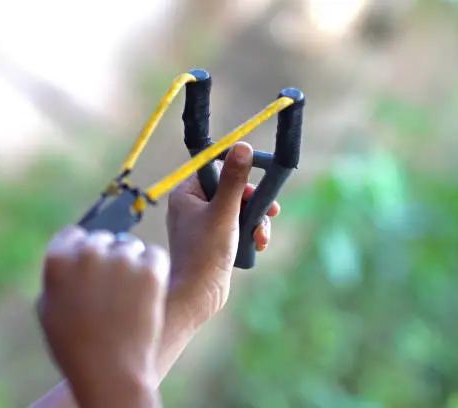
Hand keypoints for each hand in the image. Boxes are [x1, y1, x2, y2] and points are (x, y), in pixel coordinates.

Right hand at [37, 226, 168, 407]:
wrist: (110, 372)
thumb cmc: (76, 346)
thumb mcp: (49, 309)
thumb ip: (58, 276)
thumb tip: (72, 253)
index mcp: (57, 260)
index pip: (72, 235)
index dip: (81, 251)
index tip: (91, 269)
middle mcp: (88, 253)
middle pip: (103, 239)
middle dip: (108, 258)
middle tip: (113, 291)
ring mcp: (122, 259)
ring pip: (131, 245)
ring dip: (132, 263)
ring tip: (129, 297)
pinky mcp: (151, 268)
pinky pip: (155, 255)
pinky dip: (155, 269)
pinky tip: (147, 294)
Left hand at [166, 142, 279, 326]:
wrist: (197, 296)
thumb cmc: (204, 253)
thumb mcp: (224, 212)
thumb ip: (234, 180)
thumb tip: (242, 146)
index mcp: (186, 193)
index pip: (215, 167)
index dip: (238, 172)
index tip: (258, 179)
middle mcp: (192, 206)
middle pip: (232, 188)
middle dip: (253, 202)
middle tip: (270, 210)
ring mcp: (203, 224)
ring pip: (239, 209)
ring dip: (255, 219)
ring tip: (261, 235)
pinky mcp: (214, 240)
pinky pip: (237, 226)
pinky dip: (250, 233)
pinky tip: (257, 244)